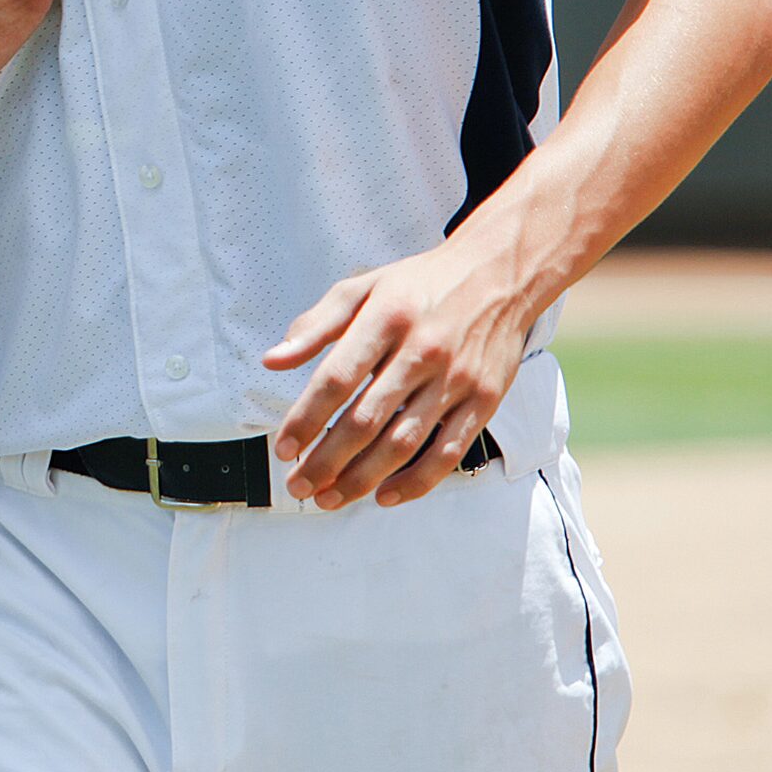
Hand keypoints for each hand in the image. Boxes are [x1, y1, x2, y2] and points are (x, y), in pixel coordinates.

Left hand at [264, 227, 537, 509]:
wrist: (499, 274)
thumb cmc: (419, 284)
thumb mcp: (362, 286)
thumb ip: (316, 325)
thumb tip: (272, 360)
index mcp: (386, 319)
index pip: (336, 378)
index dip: (306, 418)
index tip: (284, 447)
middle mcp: (422, 352)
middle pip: (366, 419)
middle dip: (327, 460)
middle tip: (299, 485)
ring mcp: (456, 380)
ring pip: (404, 443)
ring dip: (363, 478)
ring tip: (331, 498)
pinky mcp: (484, 401)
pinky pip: (448, 452)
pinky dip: (416, 482)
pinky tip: (385, 496)